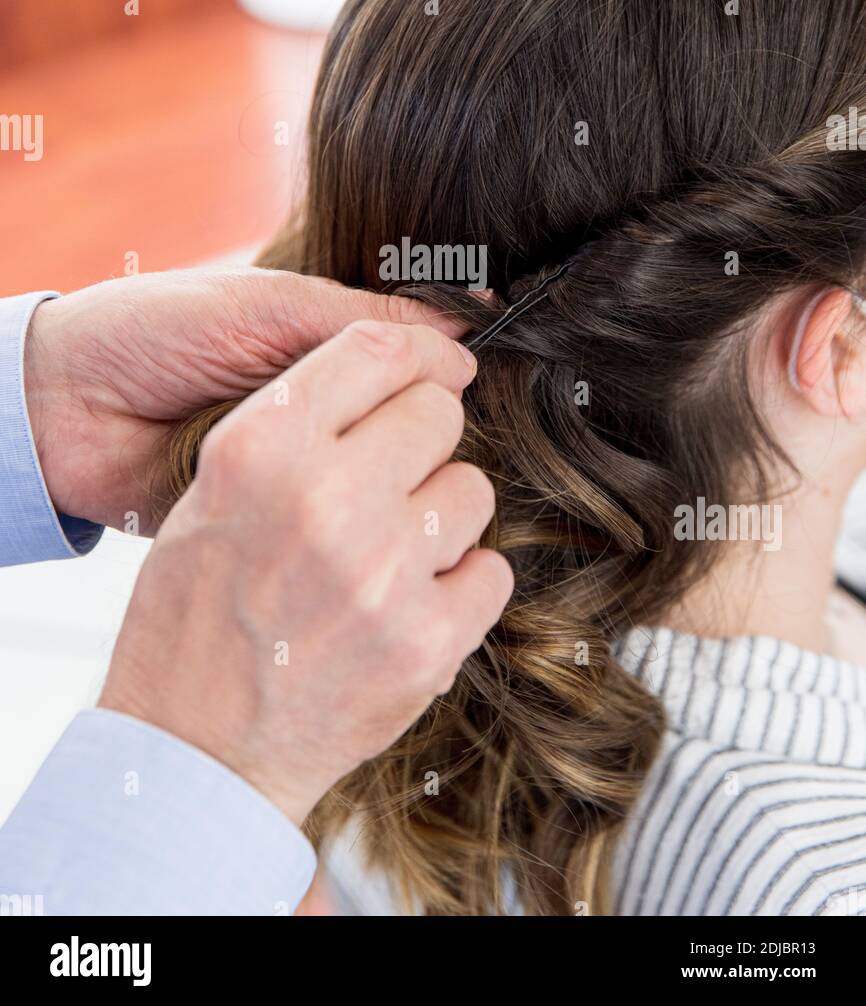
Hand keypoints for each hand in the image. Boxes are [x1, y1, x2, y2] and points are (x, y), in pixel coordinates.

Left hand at [22, 268, 460, 533]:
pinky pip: (327, 533)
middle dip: (418, 440)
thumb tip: (467, 337)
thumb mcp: (268, 309)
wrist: (62, 406)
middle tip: (427, 443)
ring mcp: (299, 474)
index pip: (418, 371)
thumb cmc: (160, 332)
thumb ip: (365, 327)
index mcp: (324, 356)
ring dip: (386, 493)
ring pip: (379, 494)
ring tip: (390, 491)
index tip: (486, 380)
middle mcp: (323, 418)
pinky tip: (364, 536)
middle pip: (410, 439)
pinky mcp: (269, 523)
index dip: (446, 377)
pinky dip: (344, 533)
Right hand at [99, 320, 512, 826]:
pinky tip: (410, 606)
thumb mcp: (213, 491)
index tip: (433, 371)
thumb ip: (298, 427)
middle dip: (421, 444)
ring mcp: (382, 571)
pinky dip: (460, 588)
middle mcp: (325, 498)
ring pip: (473, 490)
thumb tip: (404, 377)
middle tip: (387, 486)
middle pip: (438, 413)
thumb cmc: (198, 615)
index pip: (376, 349)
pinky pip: (491, 571)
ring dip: (441, 517)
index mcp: (261, 448)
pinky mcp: (426, 640)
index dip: (416, 358)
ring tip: (389, 557)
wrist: (197, 749)